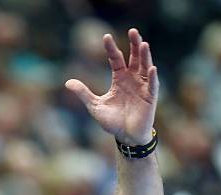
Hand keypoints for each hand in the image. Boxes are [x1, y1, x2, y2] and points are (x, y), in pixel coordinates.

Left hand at [65, 28, 157, 145]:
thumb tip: (67, 82)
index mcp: (119, 79)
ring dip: (145, 56)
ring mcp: (143, 87)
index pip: (116, 59)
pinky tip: (152, 67)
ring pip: (145, 67)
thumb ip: (83, 93)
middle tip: (133, 30)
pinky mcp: (150, 98)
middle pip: (134, 58)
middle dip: (134, 44)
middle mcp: (132, 80)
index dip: (111, 49)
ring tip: (143, 43)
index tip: (106, 36)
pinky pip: (152, 85)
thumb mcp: (94, 106)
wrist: (125, 137)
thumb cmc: (112, 122)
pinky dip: (152, 77)